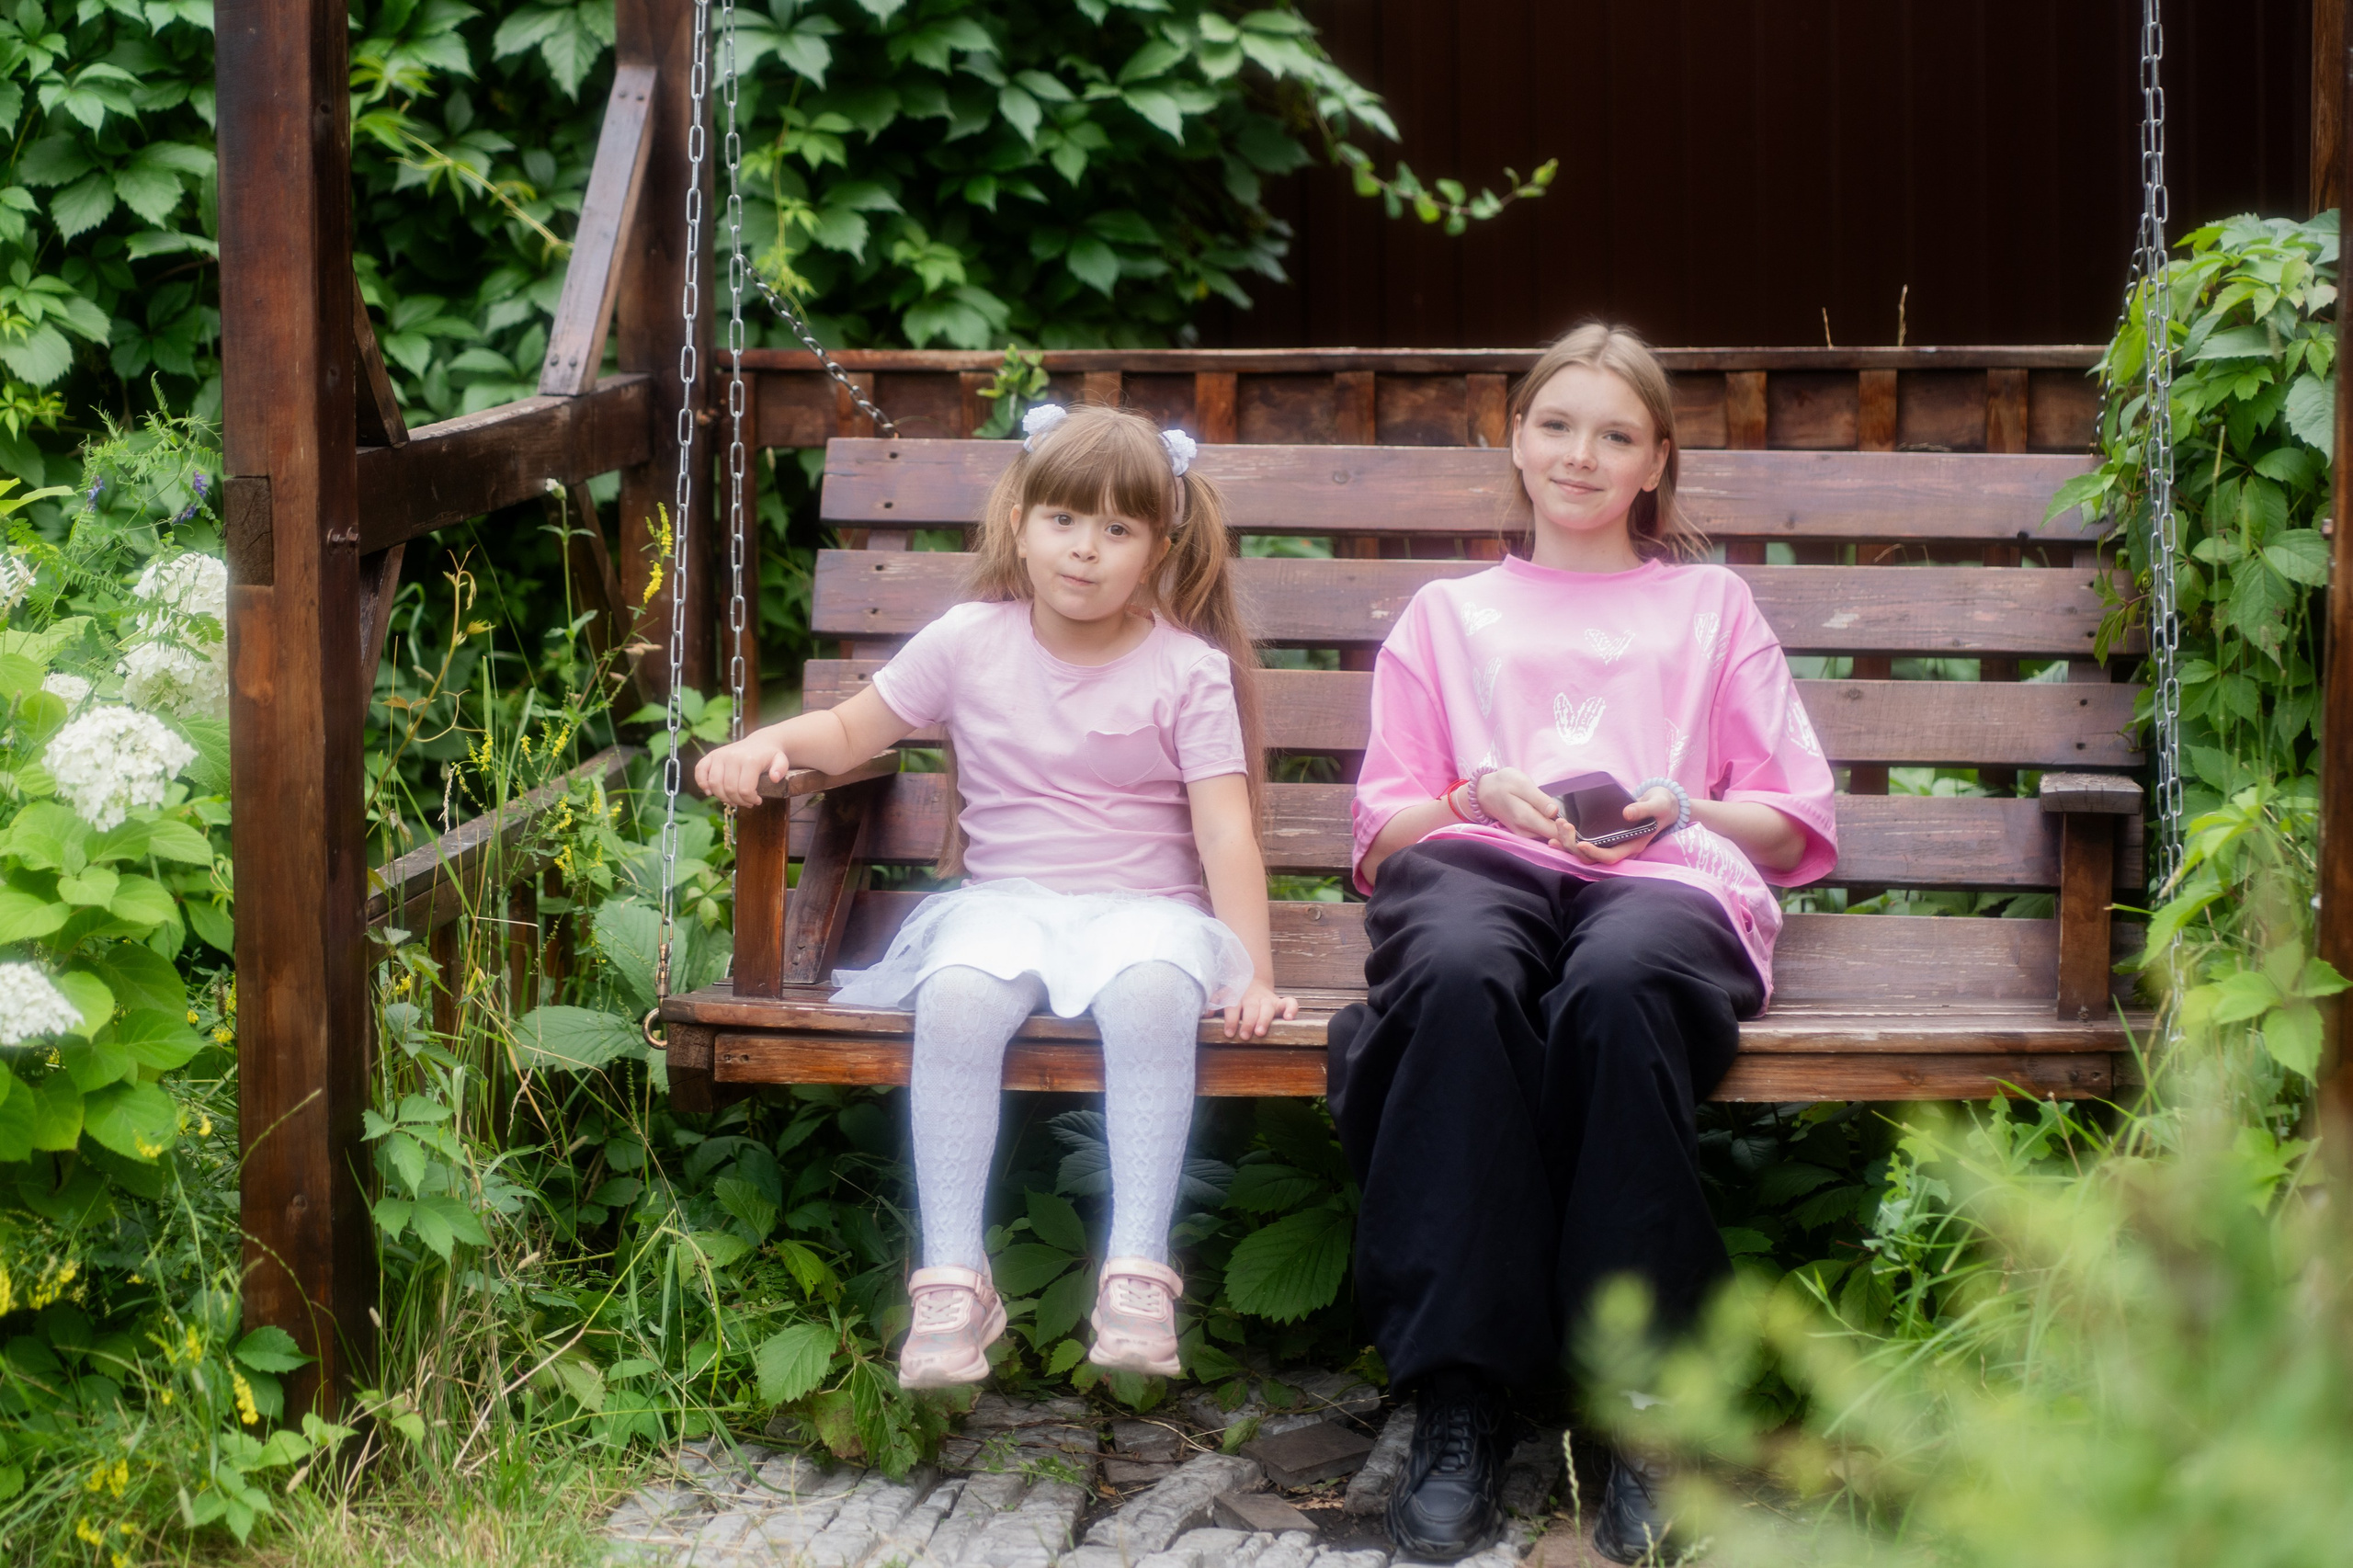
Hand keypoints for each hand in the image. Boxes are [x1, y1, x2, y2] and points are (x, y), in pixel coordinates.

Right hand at [694, 732, 790, 808]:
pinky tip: (710, 792)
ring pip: (714, 785)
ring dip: (723, 797)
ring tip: (733, 799)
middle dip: (738, 801)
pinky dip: (702, 783)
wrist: (760, 743)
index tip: (757, 801)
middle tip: (746, 802)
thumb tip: (775, 778)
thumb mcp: (781, 761)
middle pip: (729, 790)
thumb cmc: (770, 756)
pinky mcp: (711, 756)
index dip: (750, 800)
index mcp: (749, 760)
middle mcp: (732, 757)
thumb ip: (781, 769)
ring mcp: (720, 756)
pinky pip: (700, 771)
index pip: (745, 790)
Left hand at [1221, 980, 1298, 1039]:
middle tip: (1245, 1036)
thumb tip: (1205, 1014)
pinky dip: (1291, 1008)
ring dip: (1265, 1019)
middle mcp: (1252, 998)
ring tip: (1260, 1032)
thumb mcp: (1223, 997)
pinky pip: (1290, 1002)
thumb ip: (1215, 1003)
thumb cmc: (1233, 996)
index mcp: (1236, 996)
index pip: (1233, 1006)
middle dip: (1248, 1022)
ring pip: (1268, 1007)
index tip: (1229, 1033)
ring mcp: (1266, 999)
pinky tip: (1289, 1018)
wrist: (1250, 980)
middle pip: (1251, 1008)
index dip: (1231, 1019)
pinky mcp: (1279, 1002)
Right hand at [1468, 768, 1568, 844]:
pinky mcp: (1525, 833)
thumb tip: (1555, 812)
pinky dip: (1552, 831)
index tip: (1567, 821)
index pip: (1553, 833)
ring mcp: (1524, 834)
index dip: (1565, 829)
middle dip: (1564, 833)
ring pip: (1549, 838)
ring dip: (1559, 832)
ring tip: (1563, 822)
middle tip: (1569, 823)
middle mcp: (1524, 832)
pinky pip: (1543, 836)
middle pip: (1553, 838)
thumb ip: (1539, 799)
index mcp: (1525, 819)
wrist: (1484, 792)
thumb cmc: (1503, 784)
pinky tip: (1555, 823)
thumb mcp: (1521, 784)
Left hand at [1562, 788, 1676, 864]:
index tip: (1581, 843)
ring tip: (1556, 828)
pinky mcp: (1604, 835)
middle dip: (1575, 846)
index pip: (1611, 857)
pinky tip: (1558, 830)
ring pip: (1585, 852)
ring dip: (1568, 843)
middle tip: (1563, 827)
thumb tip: (1626, 813)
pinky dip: (1570, 838)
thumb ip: (1643, 809)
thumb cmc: (1662, 806)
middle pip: (1593, 858)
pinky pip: (1585, 841)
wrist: (1663, 805)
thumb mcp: (1657, 805)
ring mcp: (1611, 843)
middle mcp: (1619, 847)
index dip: (1595, 853)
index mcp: (1633, 845)